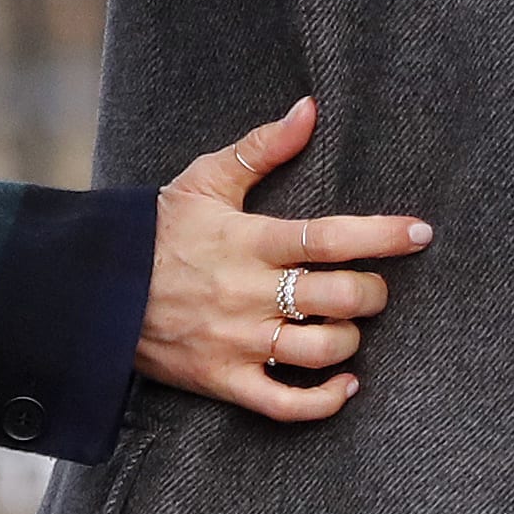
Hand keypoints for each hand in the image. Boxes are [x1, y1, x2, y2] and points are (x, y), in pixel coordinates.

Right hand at [144, 99, 430, 424]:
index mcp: (249, 241)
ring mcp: (239, 341)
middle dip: (372, 292)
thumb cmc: (155, 231)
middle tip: (370, 286)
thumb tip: (309, 109)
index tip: (420, 233)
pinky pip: (288, 404)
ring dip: (350, 338)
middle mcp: (249, 293)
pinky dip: (326, 401)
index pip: (331, 238)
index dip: (383, 235)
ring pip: (323, 350)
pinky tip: (345, 384)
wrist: (94, 290)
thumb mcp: (204, 180)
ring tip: (346, 324)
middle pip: (341, 298)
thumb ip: (262, 147)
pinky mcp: (225, 380)